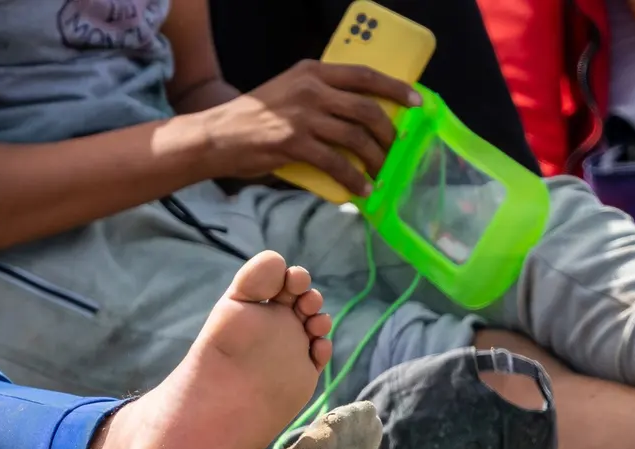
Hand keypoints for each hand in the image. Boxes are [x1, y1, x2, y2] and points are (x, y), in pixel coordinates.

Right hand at [198, 60, 421, 195]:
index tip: (417, 102)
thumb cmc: (252, 118)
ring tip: (382, 173)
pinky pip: (336, 164)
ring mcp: (303, 116)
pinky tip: (362, 190)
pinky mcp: (294, 144)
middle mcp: (311, 89)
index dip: (395, 88)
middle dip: (388, 132)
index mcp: (312, 71)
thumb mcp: (287, 91)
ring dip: (376, 159)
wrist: (217, 136)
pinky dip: (354, 179)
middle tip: (395, 149)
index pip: (364, 75)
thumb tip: (355, 120)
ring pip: (356, 137)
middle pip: (366, 109)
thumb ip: (317, 97)